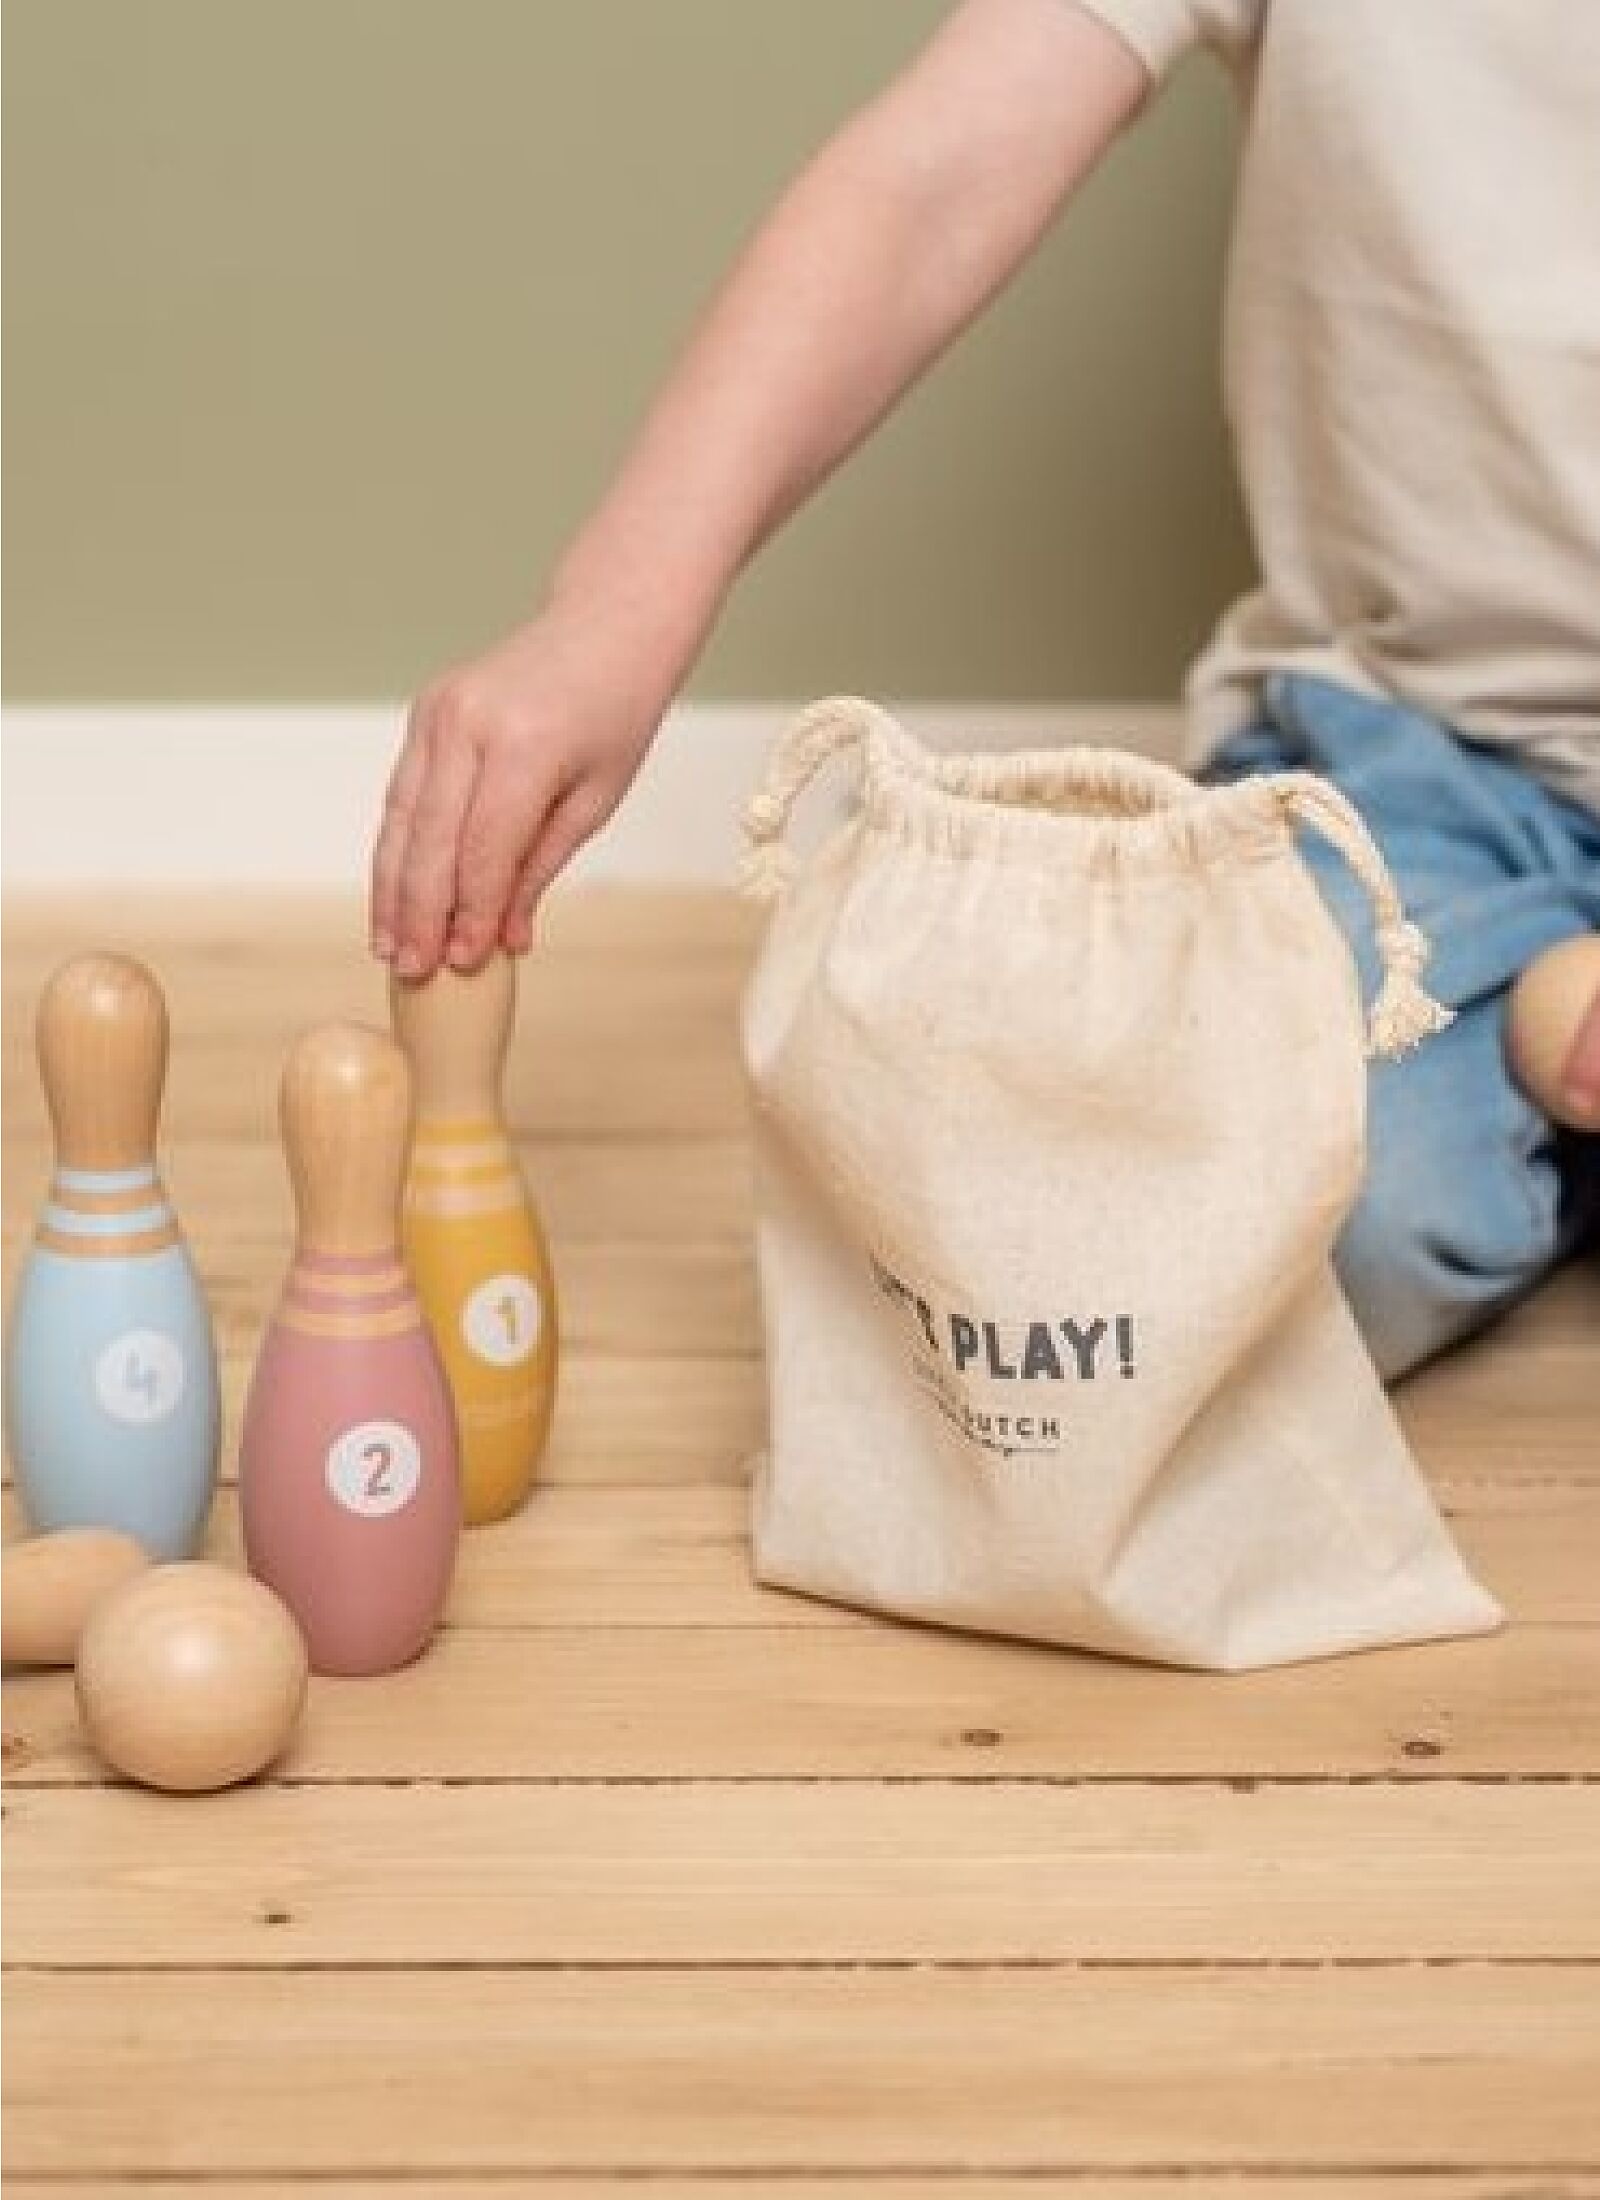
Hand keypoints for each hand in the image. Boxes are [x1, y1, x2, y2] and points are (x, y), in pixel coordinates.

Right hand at [370, 613, 661, 974]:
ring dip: (391, 888)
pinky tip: (392, 895)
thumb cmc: (614, 714)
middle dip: (419, 912)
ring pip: (401, 819)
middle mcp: (469, 724)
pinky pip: (402, 795)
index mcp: (524, 745)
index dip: (470, 912)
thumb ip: (540, 868)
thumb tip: (504, 939)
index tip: (463, 963)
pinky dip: (395, 850)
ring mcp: (438, 714)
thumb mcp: (594, 800)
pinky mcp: (425, 715)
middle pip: (430, 839)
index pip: (483, 848)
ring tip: (388, 946)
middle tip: (413, 970)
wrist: (604, 629)